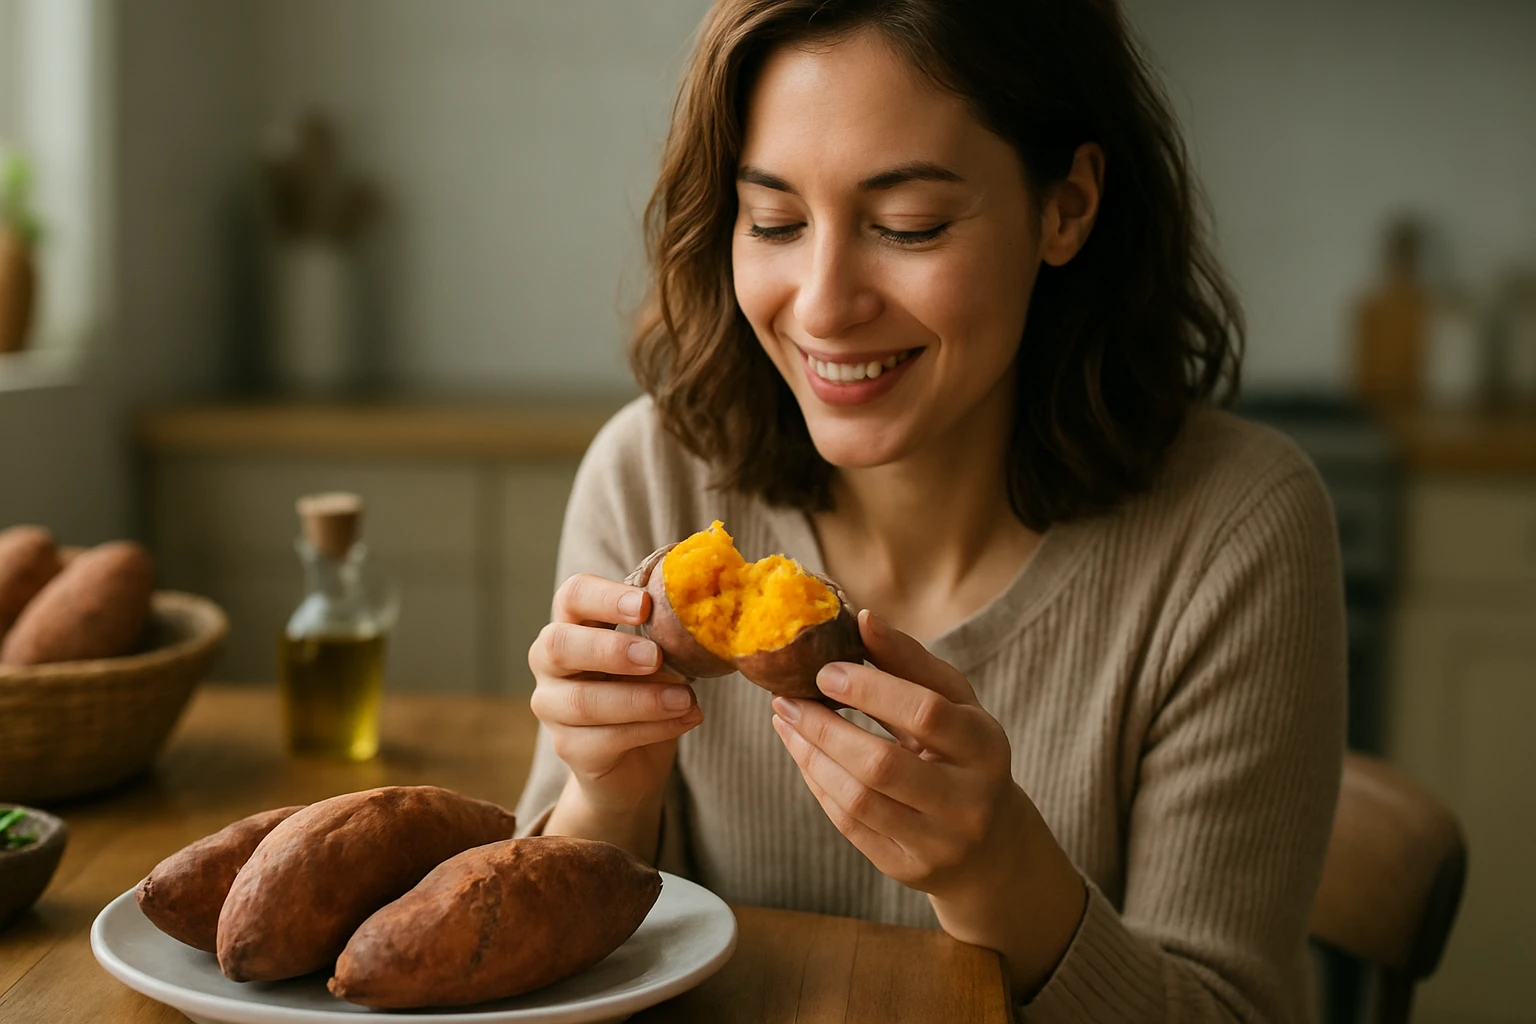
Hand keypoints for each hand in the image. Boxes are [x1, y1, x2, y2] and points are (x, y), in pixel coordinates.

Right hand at [528, 573, 702, 819]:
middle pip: (558, 644)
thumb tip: (698, 619)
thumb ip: (664, 634)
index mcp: (572, 624)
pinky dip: (652, 729)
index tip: (645, 605)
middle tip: (656, 657)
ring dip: (641, 699)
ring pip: (583, 701)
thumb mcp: (655, 656)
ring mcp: (552, 707)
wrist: (633, 762)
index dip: (604, 597)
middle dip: (610, 649)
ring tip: (685, 699)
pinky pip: (606, 738)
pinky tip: (686, 719)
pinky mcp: (570, 747)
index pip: (573, 596)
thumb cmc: (644, 690)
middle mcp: (550, 663)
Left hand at [771, 608, 1084, 994]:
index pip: (927, 712)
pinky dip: (817, 783)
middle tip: (787, 698)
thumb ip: (910, 663)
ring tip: (786, 721)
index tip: (825, 669)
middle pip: (883, 764)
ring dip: (811, 756)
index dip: (871, 688)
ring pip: (858, 800)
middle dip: (825, 727)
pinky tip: (802, 753)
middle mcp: (969, 801)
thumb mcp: (955, 705)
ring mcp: (937, 843)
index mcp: (986, 747)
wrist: (989, 845)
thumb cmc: (964, 755)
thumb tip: (863, 618)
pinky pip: (848, 824)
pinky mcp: (905, 867)